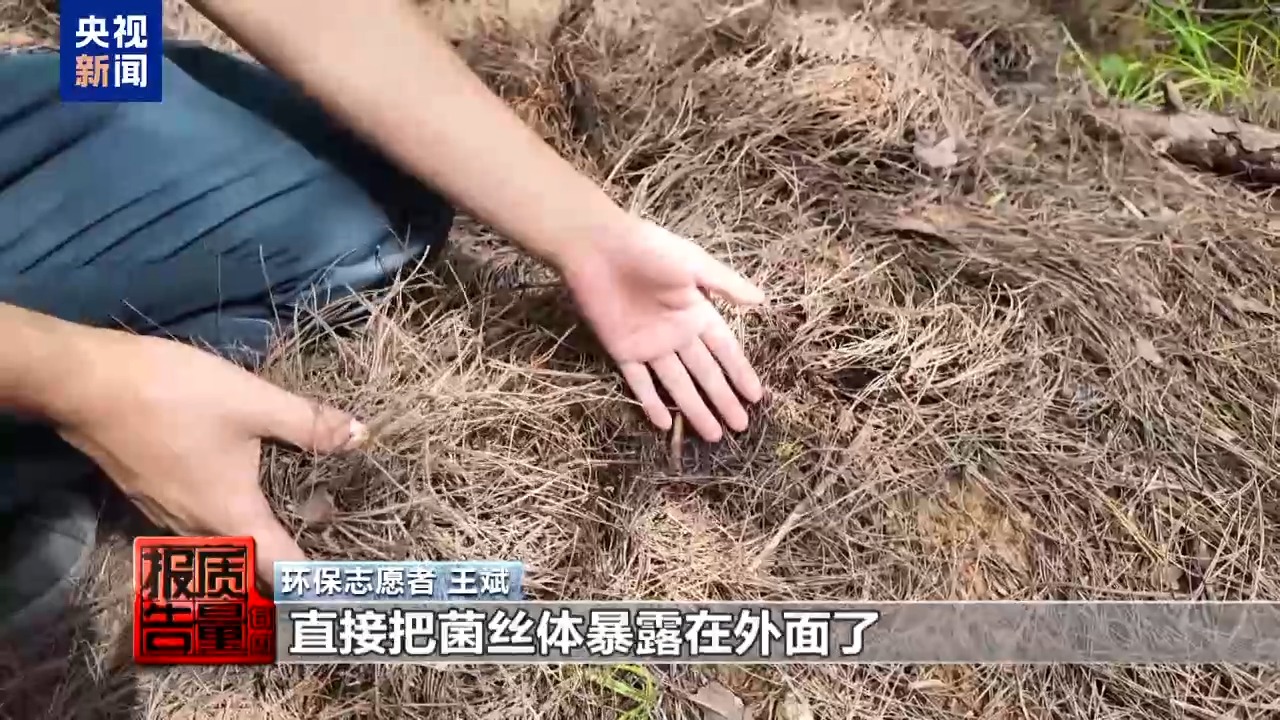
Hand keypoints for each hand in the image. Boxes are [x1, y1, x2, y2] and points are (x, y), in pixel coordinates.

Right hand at [51, 329, 365, 582]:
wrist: (86, 383)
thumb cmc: (175, 395)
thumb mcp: (254, 403)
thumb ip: (310, 424)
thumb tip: (361, 436)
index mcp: (231, 519)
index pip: (281, 570)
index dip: (315, 581)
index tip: (343, 584)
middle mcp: (197, 533)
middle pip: (251, 565)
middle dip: (290, 560)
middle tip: (328, 537)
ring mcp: (167, 518)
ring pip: (222, 546)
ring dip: (258, 540)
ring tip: (299, 512)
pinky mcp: (151, 497)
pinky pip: (199, 525)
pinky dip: (230, 520)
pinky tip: (247, 487)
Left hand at [562, 219, 765, 441]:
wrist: (597, 247)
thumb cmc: (649, 248)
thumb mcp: (694, 263)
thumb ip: (726, 284)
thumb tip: (763, 301)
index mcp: (696, 312)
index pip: (725, 350)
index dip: (740, 373)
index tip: (757, 397)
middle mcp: (676, 333)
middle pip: (705, 373)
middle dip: (723, 399)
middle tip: (741, 426)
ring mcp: (650, 345)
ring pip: (677, 384)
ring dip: (694, 409)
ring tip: (713, 435)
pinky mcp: (622, 351)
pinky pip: (639, 382)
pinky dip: (650, 403)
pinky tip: (665, 424)